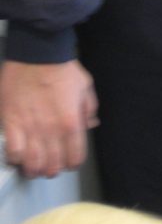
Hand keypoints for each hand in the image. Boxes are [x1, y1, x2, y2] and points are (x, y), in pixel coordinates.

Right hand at [0, 59, 98, 177]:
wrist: (37, 54)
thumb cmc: (62, 68)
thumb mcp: (85, 86)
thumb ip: (89, 109)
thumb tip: (90, 125)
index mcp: (72, 123)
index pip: (74, 159)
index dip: (73, 163)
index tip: (69, 159)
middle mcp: (51, 131)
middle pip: (52, 167)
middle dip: (53, 169)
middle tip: (50, 162)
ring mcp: (30, 129)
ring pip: (31, 165)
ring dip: (34, 168)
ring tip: (34, 163)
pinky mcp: (10, 124)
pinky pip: (12, 153)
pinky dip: (15, 157)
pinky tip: (19, 152)